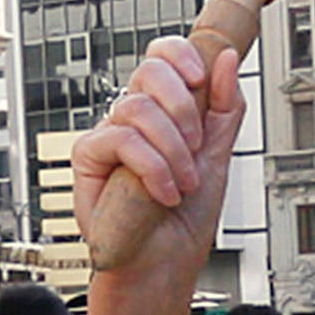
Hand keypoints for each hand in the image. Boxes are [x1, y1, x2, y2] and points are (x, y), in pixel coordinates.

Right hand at [69, 34, 243, 278]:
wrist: (166, 260)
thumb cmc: (186, 215)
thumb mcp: (217, 153)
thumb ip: (224, 106)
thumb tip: (226, 58)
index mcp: (164, 108)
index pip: (162, 56)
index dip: (180, 55)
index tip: (201, 79)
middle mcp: (134, 116)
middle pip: (149, 70)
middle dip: (184, 106)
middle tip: (196, 145)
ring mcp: (110, 133)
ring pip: (138, 108)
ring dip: (173, 150)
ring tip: (184, 183)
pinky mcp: (89, 156)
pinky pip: (121, 138)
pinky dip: (152, 168)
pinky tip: (163, 193)